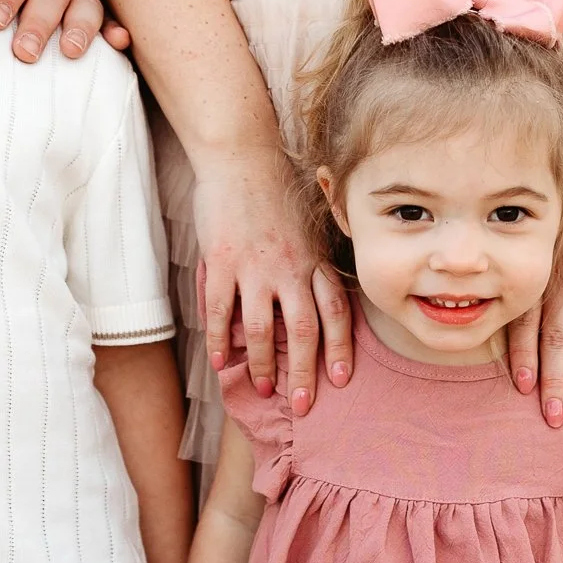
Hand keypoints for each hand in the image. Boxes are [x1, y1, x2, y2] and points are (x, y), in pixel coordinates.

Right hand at [190, 153, 352, 416]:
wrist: (241, 157)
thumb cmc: (274, 193)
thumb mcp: (308, 228)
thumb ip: (312, 265)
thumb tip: (318, 303)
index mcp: (313, 259)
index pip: (334, 312)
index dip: (340, 348)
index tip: (341, 379)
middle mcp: (289, 268)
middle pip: (303, 331)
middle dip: (304, 372)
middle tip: (304, 405)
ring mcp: (254, 267)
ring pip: (261, 329)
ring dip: (263, 364)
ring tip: (264, 389)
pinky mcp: (222, 262)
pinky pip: (222, 311)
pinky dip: (220, 340)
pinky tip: (221, 362)